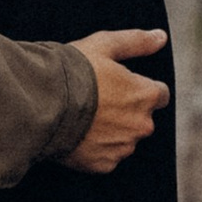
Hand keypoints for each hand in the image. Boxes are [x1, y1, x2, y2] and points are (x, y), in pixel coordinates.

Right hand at [59, 28, 169, 173]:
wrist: (40, 104)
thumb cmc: (72, 72)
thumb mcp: (103, 45)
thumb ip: (136, 42)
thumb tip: (160, 37)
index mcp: (146, 95)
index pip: (159, 94)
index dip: (139, 87)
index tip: (119, 85)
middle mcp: (141, 125)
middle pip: (141, 118)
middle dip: (125, 111)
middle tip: (96, 100)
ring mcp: (122, 147)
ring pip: (123, 138)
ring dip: (110, 130)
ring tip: (82, 117)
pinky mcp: (103, 164)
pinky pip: (105, 157)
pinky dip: (94, 149)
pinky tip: (77, 134)